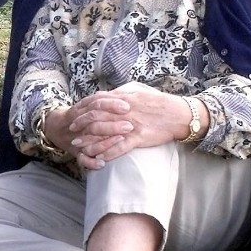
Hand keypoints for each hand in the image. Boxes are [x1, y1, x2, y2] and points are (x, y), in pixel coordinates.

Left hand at [55, 82, 193, 167]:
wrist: (179, 115)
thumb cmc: (159, 102)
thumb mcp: (138, 91)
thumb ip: (121, 93)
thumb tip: (107, 94)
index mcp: (123, 99)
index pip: (97, 104)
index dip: (83, 110)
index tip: (75, 116)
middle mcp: (123, 112)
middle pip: (96, 118)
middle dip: (81, 126)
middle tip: (71, 133)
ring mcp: (130, 125)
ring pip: (104, 134)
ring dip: (90, 141)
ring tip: (79, 147)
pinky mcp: (138, 138)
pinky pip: (120, 148)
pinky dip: (108, 153)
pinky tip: (99, 159)